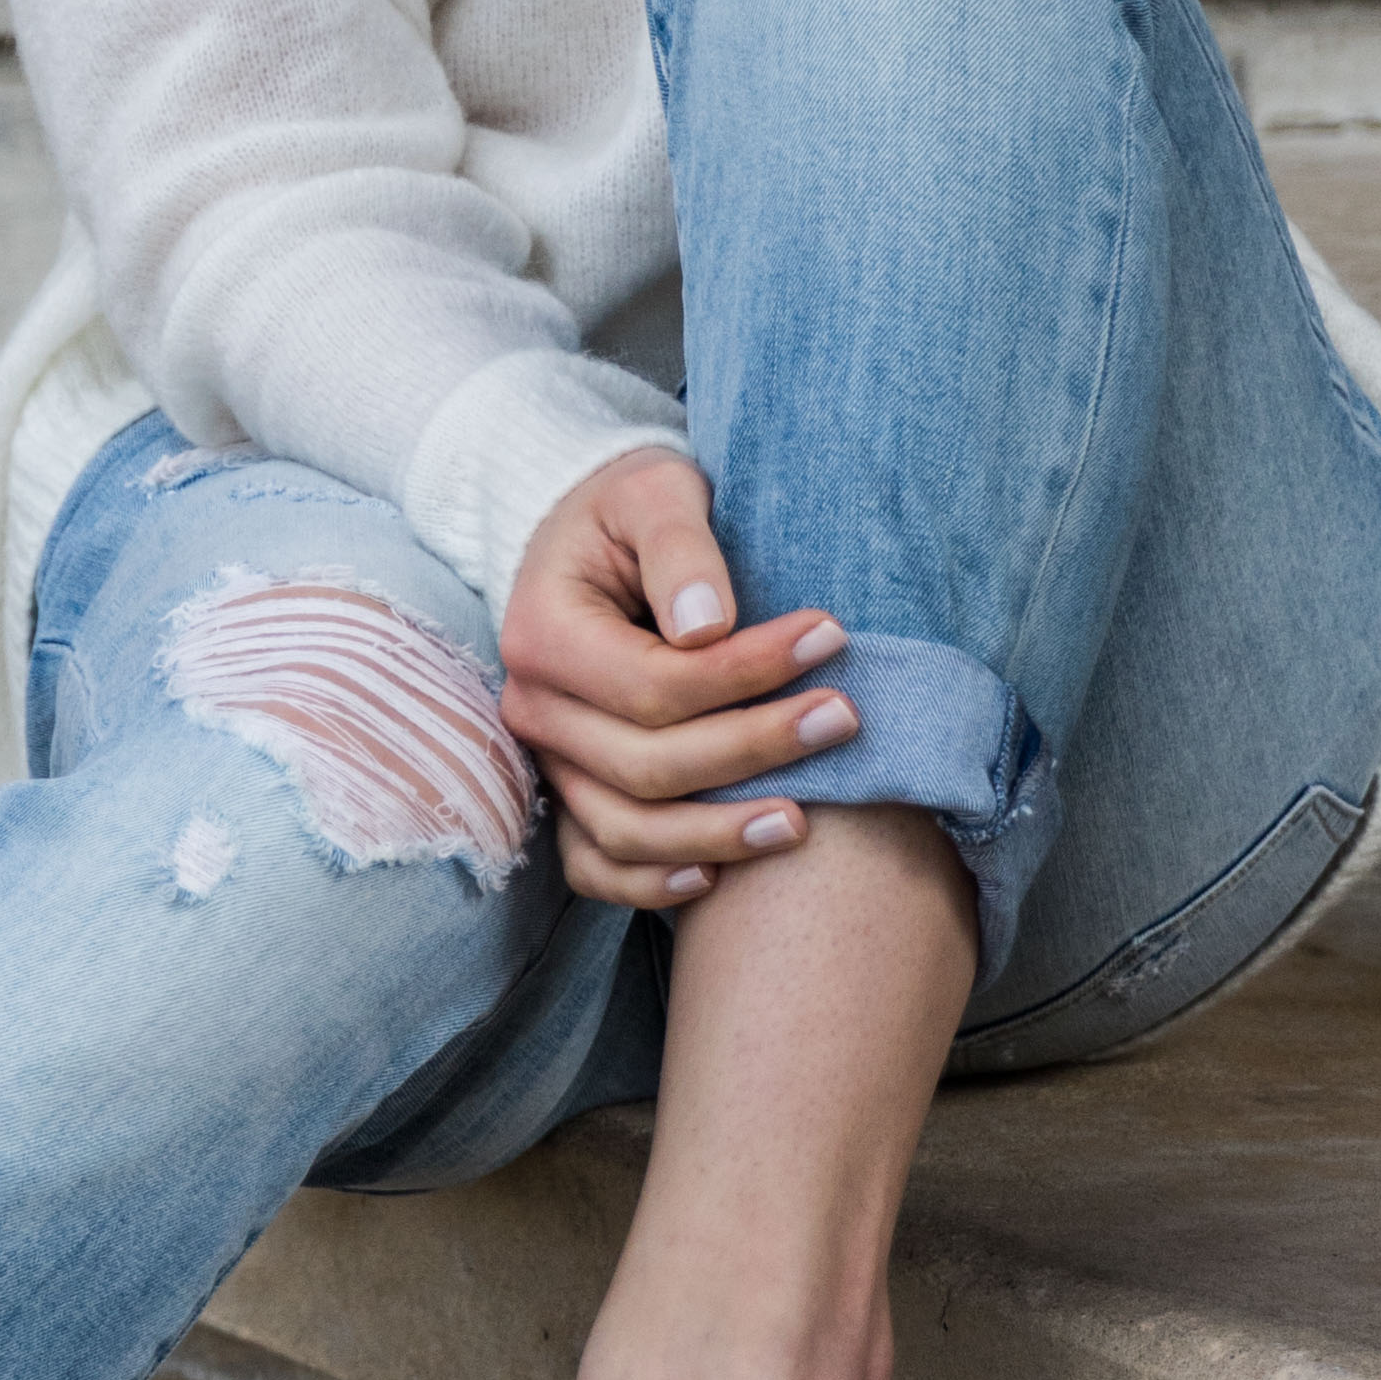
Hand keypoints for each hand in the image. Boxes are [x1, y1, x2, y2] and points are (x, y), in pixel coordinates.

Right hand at [497, 451, 859, 912]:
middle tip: (845, 718)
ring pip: (625, 830)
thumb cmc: (633, 508)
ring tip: (803, 819)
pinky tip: (717, 877)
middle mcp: (535, 708)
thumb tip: (706, 627)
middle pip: (647, 765)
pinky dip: (649, 885)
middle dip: (753, 749)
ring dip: (717, 833)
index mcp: (543, 633)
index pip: (653, 685)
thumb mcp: (656, 494)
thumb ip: (680, 549)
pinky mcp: (570, 791)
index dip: (746, 674)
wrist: (595, 535)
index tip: (830, 636)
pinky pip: (595, 867)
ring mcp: (550, 760)